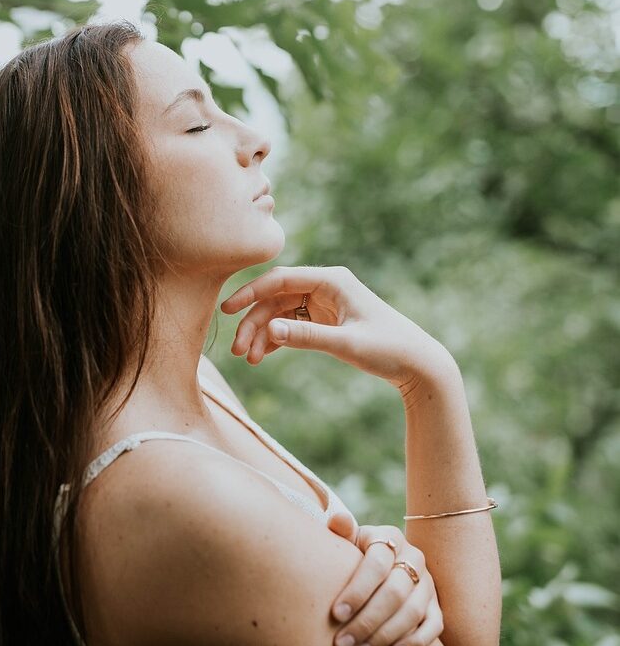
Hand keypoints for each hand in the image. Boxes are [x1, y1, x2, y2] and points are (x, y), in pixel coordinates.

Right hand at [220, 264, 454, 389]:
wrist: (418, 365)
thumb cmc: (389, 348)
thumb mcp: (346, 344)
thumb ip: (306, 337)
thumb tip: (268, 330)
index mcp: (331, 280)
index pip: (280, 280)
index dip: (250, 293)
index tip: (227, 310)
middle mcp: (325, 288)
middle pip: (276, 300)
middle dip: (254, 323)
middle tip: (238, 350)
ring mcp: (324, 305)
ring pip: (280, 315)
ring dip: (263, 335)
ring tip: (249, 359)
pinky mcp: (325, 322)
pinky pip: (291, 326)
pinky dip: (276, 340)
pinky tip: (262, 356)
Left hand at [326, 510, 442, 645]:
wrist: (380, 567)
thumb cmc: (354, 554)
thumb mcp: (348, 540)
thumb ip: (342, 531)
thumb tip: (339, 519)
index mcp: (389, 538)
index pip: (376, 563)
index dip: (357, 590)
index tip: (335, 614)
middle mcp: (413, 558)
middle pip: (394, 592)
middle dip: (366, 621)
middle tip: (342, 644)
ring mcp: (428, 583)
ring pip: (412, 611)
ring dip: (385, 635)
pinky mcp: (437, 605)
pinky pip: (434, 626)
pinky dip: (416, 641)